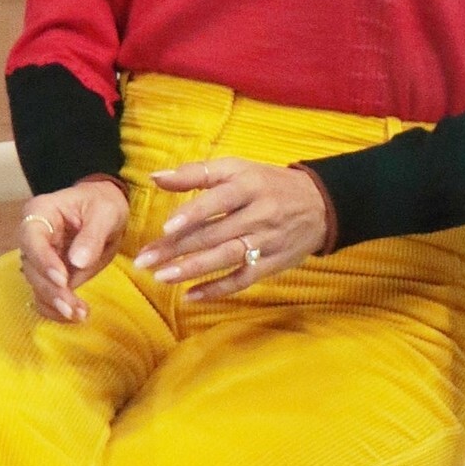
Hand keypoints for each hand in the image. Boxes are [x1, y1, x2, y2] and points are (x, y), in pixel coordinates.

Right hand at [18, 176, 128, 322]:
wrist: (105, 212)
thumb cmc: (102, 204)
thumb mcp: (104, 212)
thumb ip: (92, 235)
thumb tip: (78, 261)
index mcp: (40, 213)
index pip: (32, 238)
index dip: (43, 260)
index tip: (62, 279)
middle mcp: (33, 237)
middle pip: (32, 267)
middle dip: (51, 290)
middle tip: (72, 306)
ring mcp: (39, 258)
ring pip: (37, 285)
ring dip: (56, 303)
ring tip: (80, 314)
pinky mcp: (48, 276)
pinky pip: (45, 296)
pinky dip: (56, 310)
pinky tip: (75, 317)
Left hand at [133, 158, 333, 299]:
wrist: (320, 204)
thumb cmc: (267, 184)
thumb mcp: (237, 169)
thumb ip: (196, 173)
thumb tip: (156, 176)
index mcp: (248, 185)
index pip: (218, 200)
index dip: (193, 214)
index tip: (166, 227)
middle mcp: (258, 214)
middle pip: (214, 233)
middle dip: (177, 248)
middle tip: (144, 260)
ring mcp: (266, 242)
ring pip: (226, 257)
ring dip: (192, 269)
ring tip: (161, 277)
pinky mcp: (272, 264)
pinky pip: (242, 279)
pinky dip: (217, 289)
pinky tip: (190, 296)